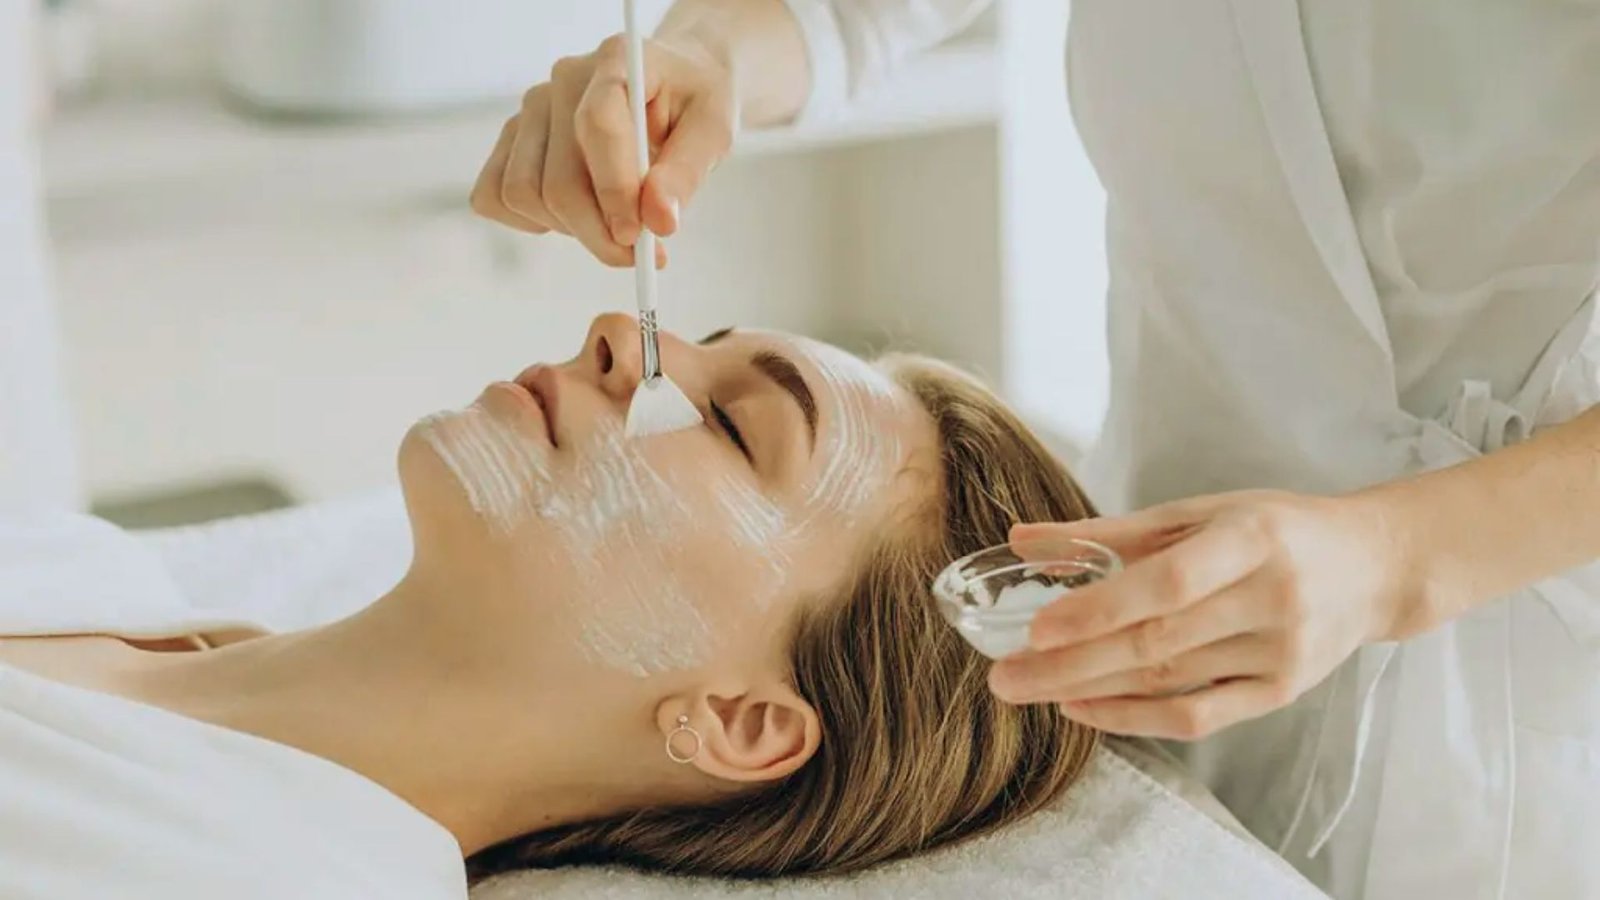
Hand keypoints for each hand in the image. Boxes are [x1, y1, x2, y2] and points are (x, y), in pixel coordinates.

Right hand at [470, 34, 738, 266]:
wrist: (674, 82)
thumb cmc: (693, 103)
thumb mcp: (714, 130)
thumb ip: (687, 172)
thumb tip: (659, 221)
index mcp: (616, 62)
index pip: (597, 126)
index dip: (615, 191)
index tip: (639, 236)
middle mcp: (563, 81)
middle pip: (558, 179)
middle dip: (599, 232)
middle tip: (640, 254)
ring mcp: (531, 109)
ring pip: (523, 193)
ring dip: (570, 230)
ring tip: (612, 224)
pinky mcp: (514, 138)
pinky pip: (494, 195)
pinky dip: (531, 222)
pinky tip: (572, 218)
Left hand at [988, 490, 1413, 738]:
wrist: (1374, 567)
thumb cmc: (1276, 530)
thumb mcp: (1202, 513)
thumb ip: (1111, 532)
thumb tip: (1021, 540)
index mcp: (1252, 538)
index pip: (1167, 582)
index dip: (1100, 608)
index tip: (1037, 627)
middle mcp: (1272, 598)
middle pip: (1157, 642)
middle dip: (1072, 664)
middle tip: (1004, 678)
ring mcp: (1282, 652)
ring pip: (1171, 682)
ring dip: (1092, 690)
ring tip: (1029, 689)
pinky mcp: (1283, 692)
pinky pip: (1199, 715)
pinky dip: (1136, 717)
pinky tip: (1085, 709)